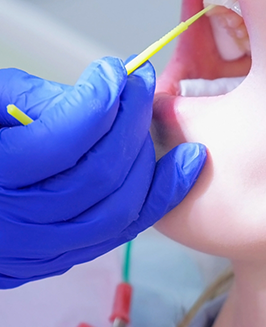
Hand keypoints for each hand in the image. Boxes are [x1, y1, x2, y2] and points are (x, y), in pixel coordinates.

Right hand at [0, 58, 205, 287]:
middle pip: (101, 172)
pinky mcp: (65, 256)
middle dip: (131, 120)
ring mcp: (43, 248)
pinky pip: (125, 230)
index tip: (115, 70)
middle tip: (141, 86)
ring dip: (148, 157)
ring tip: (155, 119)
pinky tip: (185, 165)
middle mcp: (18, 223)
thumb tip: (106, 91)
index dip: (99, 98)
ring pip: (120, 207)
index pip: (65, 139)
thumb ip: (42, 100)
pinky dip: (161, 195)